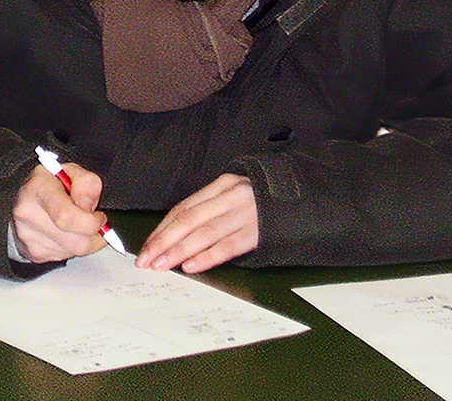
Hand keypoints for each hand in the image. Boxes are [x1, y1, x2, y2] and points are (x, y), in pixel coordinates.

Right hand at [11, 162, 108, 262]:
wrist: (23, 196)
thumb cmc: (50, 183)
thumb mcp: (72, 171)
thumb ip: (87, 183)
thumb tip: (89, 207)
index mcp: (38, 188)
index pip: (67, 217)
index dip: (91, 222)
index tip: (99, 217)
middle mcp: (28, 213)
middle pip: (76, 241)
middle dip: (94, 234)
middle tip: (94, 220)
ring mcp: (28, 236)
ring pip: (74, 251)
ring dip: (84, 240)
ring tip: (77, 223)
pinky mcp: (33, 253)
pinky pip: (65, 256)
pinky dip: (72, 246)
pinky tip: (66, 231)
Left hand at [135, 174, 257, 273]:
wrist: (306, 197)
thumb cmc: (264, 200)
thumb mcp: (236, 194)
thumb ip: (211, 208)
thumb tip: (177, 235)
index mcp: (222, 185)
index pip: (184, 208)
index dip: (163, 229)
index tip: (147, 247)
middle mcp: (231, 196)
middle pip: (189, 220)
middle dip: (163, 242)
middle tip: (146, 260)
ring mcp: (245, 212)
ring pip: (204, 233)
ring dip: (179, 251)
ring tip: (162, 265)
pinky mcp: (259, 230)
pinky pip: (228, 245)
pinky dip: (208, 256)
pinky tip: (192, 266)